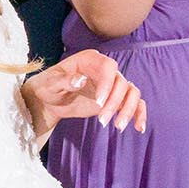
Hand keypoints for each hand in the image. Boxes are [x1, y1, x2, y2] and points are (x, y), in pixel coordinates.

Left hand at [25, 49, 146, 135]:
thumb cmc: (49, 87)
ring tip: (118, 126)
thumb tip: (80, 79)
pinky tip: (138, 127)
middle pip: (121, 82)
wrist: (50, 100)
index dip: (107, 84)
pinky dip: (139, 113)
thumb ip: (64, 81)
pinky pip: (135, 103)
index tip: (99, 103)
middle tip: (102, 121)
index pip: (108, 67)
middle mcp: (105, 69)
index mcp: (89, 60)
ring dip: (128, 110)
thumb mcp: (51, 84)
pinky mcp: (116, 98)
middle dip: (114, 103)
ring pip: (132, 92)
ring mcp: (112, 84)